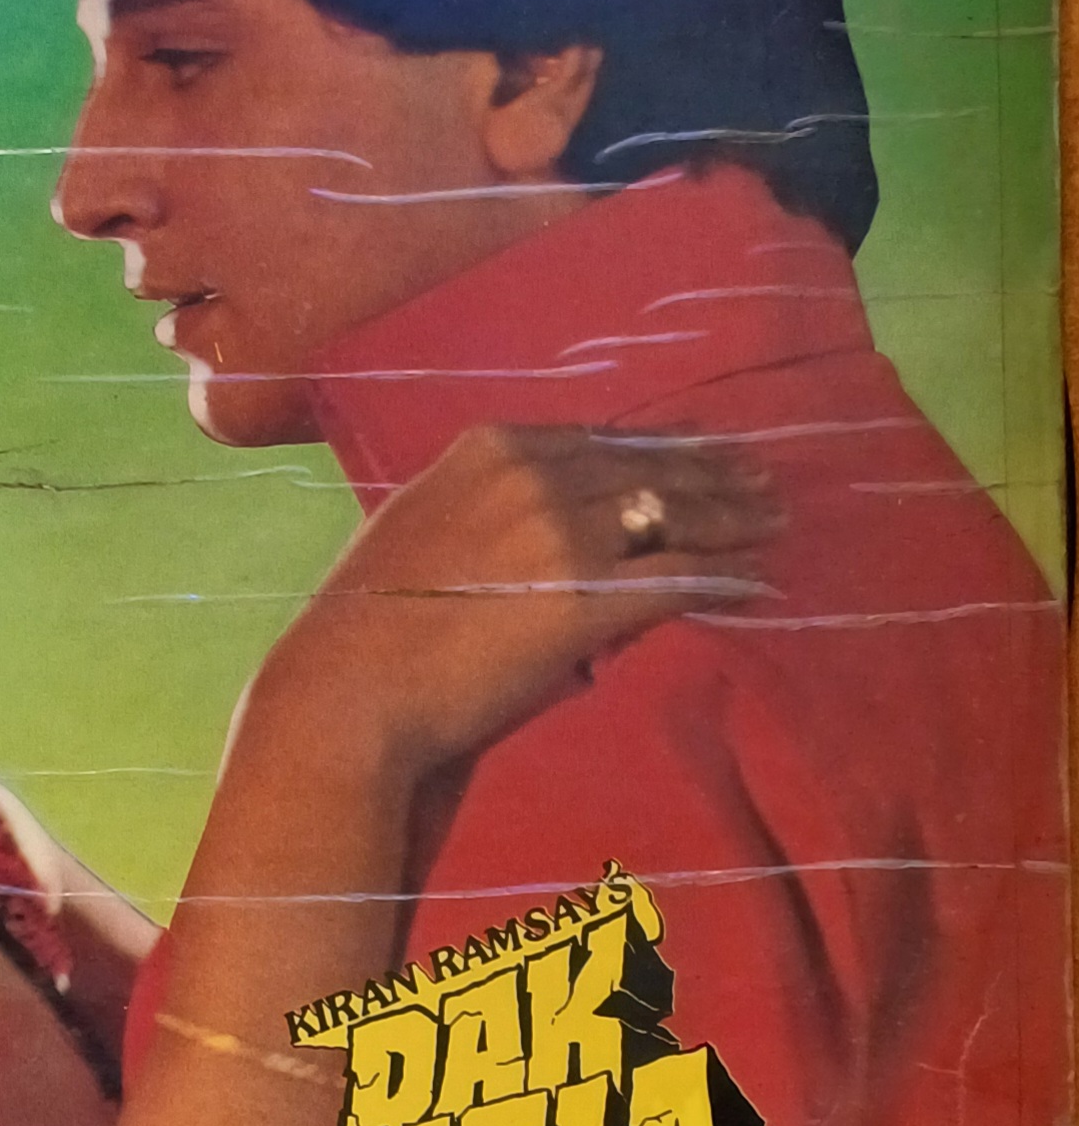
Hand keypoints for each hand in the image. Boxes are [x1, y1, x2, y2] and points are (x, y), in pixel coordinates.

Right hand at [247, 423, 781, 779]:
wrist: (350, 686)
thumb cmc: (371, 619)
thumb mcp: (428, 530)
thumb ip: (491, 513)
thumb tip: (549, 529)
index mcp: (487, 447)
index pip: (598, 439)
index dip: (659, 444)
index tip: (700, 447)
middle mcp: (531, 473)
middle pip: (646, 468)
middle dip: (713, 472)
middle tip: (763, 477)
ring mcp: (562, 531)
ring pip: (673, 514)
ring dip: (734, 518)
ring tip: (775, 521)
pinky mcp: (586, 596)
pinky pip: (678, 578)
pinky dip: (726, 578)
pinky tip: (759, 583)